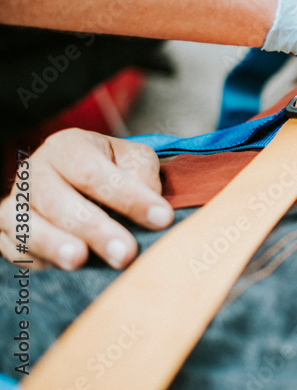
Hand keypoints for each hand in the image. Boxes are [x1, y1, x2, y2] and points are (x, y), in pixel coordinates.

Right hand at [0, 130, 172, 269]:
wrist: (79, 182)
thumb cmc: (112, 169)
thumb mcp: (133, 159)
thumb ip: (142, 174)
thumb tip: (149, 204)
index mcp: (68, 147)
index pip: (94, 171)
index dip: (128, 196)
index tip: (162, 218)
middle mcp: (35, 172)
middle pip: (58, 201)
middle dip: (94, 229)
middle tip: (125, 253)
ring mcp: (16, 202)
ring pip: (28, 226)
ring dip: (55, 245)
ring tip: (80, 260)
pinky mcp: (6, 232)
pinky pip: (15, 248)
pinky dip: (38, 259)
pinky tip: (66, 270)